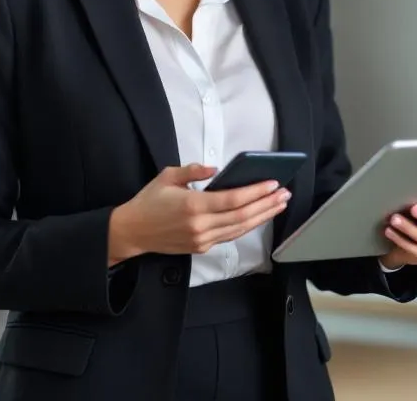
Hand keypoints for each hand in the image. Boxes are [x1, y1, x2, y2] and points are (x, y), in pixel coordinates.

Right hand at [107, 163, 290, 263]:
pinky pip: (230, 236)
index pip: (233, 200)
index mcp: (193, 205)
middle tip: (284, 194)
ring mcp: (202, 239)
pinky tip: (259, 216)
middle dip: (267, 205)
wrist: (132, 232)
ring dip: (262, 216)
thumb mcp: (168, 177)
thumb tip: (216, 169)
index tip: (272, 183)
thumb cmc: (149, 201)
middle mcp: (200, 225)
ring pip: (240, 228)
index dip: (255, 192)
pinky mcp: (202, 247)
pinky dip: (247, 225)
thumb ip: (193, 170)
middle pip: (242, 216)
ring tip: (278, 204)